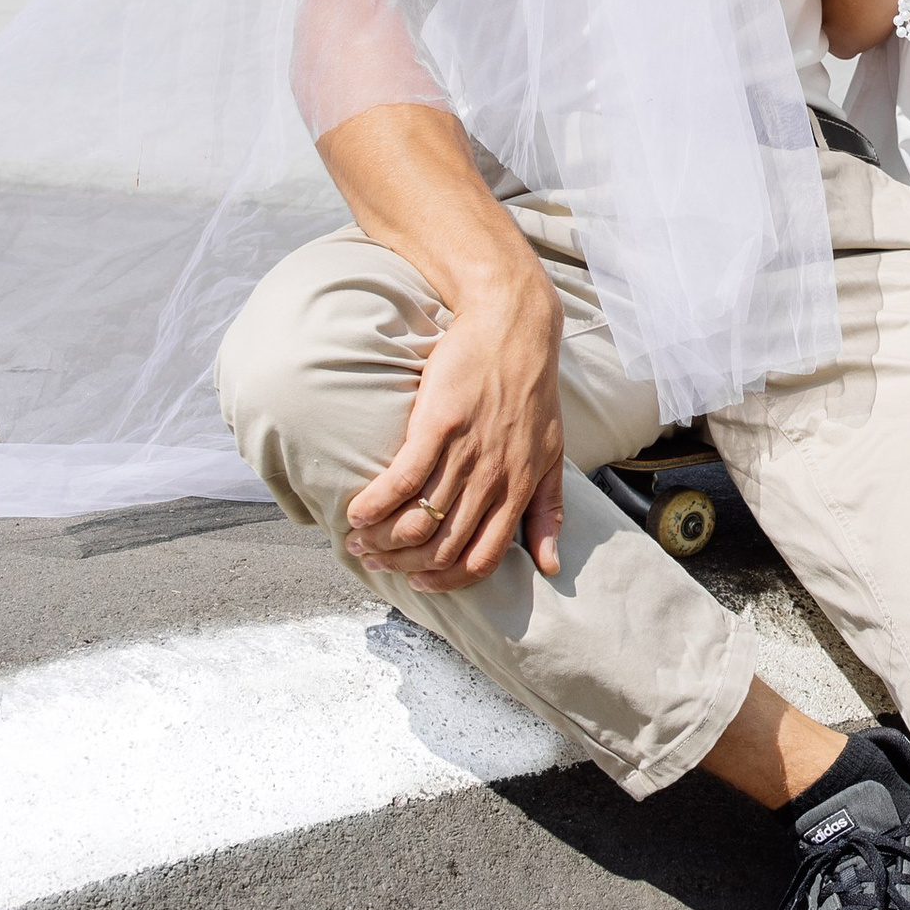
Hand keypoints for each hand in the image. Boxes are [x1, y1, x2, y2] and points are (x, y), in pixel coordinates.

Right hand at [344, 275, 565, 591]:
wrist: (514, 327)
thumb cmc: (533, 391)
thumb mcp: (552, 456)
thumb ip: (548, 512)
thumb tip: (550, 565)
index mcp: (519, 490)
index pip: (482, 559)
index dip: (447, 580)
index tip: (420, 582)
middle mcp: (493, 479)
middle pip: (443, 547)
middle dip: (404, 565)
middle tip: (377, 562)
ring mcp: (466, 453)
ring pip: (420, 520)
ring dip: (383, 540)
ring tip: (359, 540)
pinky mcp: (438, 426)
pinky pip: (401, 480)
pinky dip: (375, 505)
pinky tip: (357, 513)